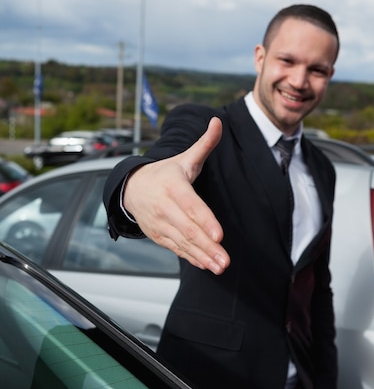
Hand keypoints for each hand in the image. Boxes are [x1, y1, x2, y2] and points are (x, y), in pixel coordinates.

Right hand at [124, 116, 230, 274]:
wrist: (132, 188)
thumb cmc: (165, 173)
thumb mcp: (184, 158)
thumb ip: (204, 143)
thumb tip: (218, 121)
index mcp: (173, 186)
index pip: (191, 206)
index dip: (205, 221)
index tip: (219, 235)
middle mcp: (165, 207)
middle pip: (188, 229)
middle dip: (208, 246)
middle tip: (225, 259)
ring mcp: (160, 224)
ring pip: (183, 243)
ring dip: (203, 256)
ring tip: (220, 267)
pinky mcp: (158, 236)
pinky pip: (177, 249)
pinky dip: (192, 258)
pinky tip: (206, 265)